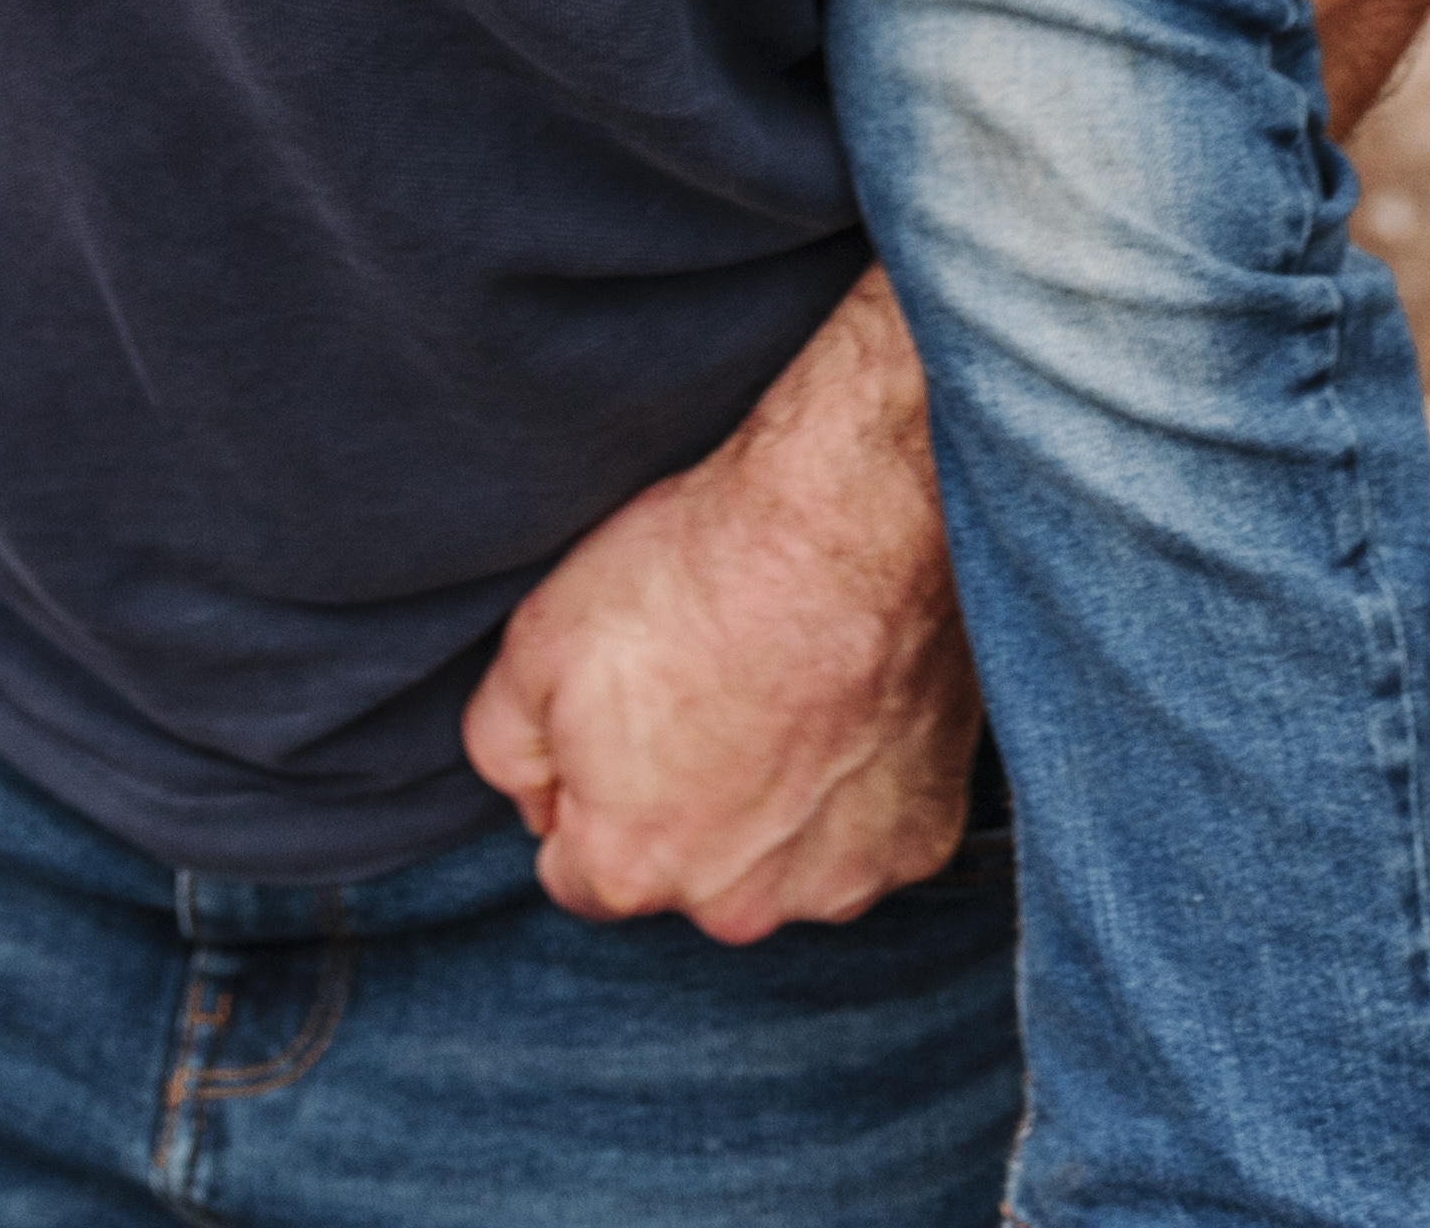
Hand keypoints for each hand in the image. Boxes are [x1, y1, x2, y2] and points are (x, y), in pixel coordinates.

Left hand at [460, 269, 981, 937]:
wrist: (844, 522)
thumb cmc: (691, 576)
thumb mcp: (533, 644)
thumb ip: (508, 749)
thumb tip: (533, 791)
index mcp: (631, 869)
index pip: (577, 872)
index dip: (583, 790)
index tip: (616, 721)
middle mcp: (738, 908)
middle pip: (685, 871)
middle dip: (680, 803)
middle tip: (701, 687)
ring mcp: (839, 881)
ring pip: (780, 860)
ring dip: (773, 803)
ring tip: (777, 686)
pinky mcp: (921, 838)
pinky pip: (867, 830)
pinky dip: (855, 782)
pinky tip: (843, 699)